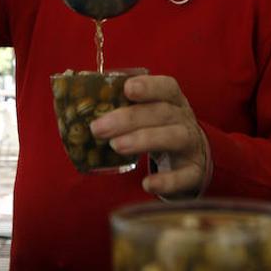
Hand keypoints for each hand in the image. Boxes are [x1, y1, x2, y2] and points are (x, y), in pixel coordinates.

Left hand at [90, 75, 208, 197]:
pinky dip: (168, 180)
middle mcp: (184, 120)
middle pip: (161, 113)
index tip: (127, 88)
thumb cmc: (160, 132)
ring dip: (144, 140)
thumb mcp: (147, 117)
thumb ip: (121, 110)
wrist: (195, 161)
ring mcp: (192, 145)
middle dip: (129, 118)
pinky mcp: (195, 171)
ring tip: (117, 146)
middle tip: (98, 128)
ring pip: (174, 137)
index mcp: (172, 102)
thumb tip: (75, 109)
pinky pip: (185, 176)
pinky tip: (147, 184)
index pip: (166, 87)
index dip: (149, 86)